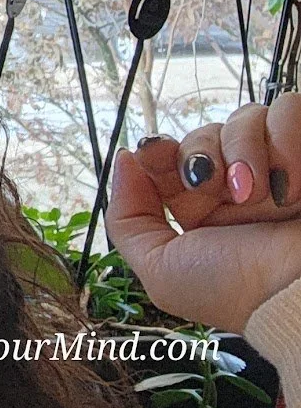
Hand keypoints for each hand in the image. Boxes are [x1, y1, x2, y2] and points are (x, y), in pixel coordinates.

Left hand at [106, 94, 300, 332]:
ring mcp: (278, 166)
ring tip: (259, 193)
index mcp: (202, 207)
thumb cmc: (239, 290)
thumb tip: (124, 159)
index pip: (169, 153)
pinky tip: (290, 184)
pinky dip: (285, 140)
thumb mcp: (162, 270)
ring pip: (245, 118)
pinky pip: (289, 109)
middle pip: (203, 133)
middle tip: (218, 188)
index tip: (156, 155)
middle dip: (202, 155)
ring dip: (244, 151)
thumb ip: (127, 219)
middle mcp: (240, 184)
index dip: (158, 149)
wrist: (299, 298)